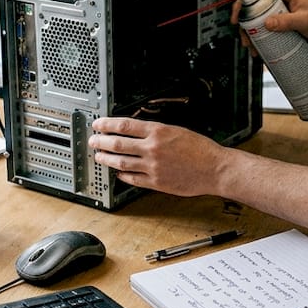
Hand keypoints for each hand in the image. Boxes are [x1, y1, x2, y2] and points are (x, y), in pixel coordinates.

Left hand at [89, 117, 233, 196]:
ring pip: (121, 162)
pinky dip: (123, 175)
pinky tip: (118, 172)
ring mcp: (153, 166)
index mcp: (158, 131)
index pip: (124, 125)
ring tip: (99, 157)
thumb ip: (156, 132)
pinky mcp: (156, 182)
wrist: (215, 168)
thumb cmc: (201, 149)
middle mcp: (153, 148)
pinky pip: (133, 179)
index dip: (107, 124)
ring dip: (107, 159)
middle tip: (92, 141)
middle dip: (101, 142)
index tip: (98, 125)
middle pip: (118, 143)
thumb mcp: (177, 130)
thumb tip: (136, 132)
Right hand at [233, 0, 307, 46]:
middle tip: (237, 21)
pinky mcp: (278, 25)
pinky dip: (256, 38)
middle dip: (243, 9)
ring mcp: (278, 13)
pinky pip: (262, 29)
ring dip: (248, 28)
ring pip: (256, 16)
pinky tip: (257, 48)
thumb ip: (288, 22)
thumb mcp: (306, 21)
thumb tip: (268, 23)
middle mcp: (280, 0)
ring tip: (248, 41)